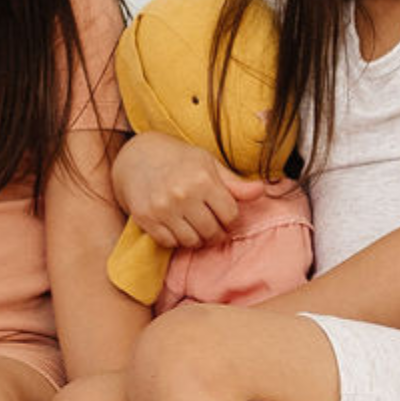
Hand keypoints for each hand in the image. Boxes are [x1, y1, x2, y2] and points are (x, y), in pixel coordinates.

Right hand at [112, 133, 263, 248]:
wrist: (137, 157)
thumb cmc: (179, 160)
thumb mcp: (209, 164)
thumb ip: (234, 183)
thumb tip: (262, 191)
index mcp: (203, 179)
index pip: (230, 215)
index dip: (231, 219)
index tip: (226, 216)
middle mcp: (182, 194)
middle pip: (211, 231)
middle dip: (217, 233)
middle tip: (214, 228)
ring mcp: (162, 208)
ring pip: (191, 241)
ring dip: (197, 239)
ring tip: (197, 229)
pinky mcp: (146, 218)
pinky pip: (169, 242)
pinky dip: (177, 240)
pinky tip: (179, 228)